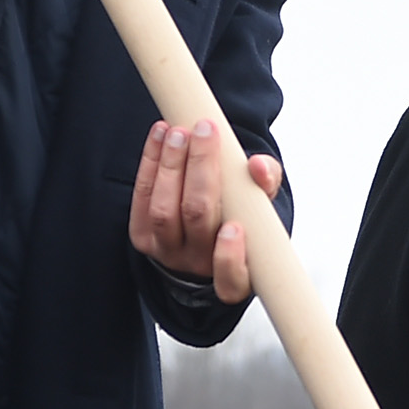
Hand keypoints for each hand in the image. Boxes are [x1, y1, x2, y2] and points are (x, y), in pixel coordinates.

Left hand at [131, 120, 281, 302]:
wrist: (204, 234)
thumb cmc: (240, 217)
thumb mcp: (261, 206)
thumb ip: (266, 185)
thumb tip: (259, 166)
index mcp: (235, 272)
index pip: (231, 276)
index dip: (229, 257)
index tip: (235, 228)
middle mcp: (198, 265)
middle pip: (196, 218)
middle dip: (200, 170)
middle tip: (206, 131)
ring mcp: (166, 252)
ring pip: (164, 209)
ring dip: (171, 164)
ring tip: (181, 131)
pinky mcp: (141, 236)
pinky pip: (142, 198)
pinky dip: (151, 162)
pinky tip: (161, 135)